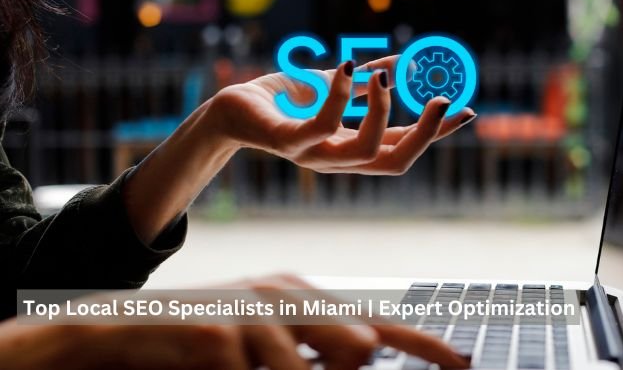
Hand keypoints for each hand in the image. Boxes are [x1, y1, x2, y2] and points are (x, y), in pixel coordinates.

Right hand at [0, 274, 469, 369]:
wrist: (122, 334)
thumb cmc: (201, 344)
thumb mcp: (265, 347)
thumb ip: (312, 354)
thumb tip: (365, 357)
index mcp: (300, 297)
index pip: (377, 321)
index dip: (425, 344)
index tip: (464, 362)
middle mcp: (285, 295)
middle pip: (357, 343)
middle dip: (347, 369)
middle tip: (304, 364)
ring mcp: (253, 312)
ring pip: (312, 365)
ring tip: (245, 362)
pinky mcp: (222, 333)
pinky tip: (220, 368)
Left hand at [209, 56, 475, 174]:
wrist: (232, 107)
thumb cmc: (283, 100)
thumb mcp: (333, 87)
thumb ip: (365, 85)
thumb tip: (402, 64)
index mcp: (352, 148)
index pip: (405, 147)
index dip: (438, 133)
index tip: (467, 110)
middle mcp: (338, 159)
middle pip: (396, 161)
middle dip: (426, 133)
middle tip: (440, 98)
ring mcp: (314, 155)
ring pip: (367, 150)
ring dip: (385, 111)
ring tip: (385, 78)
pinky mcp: (288, 142)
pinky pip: (324, 125)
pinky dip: (342, 95)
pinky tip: (348, 65)